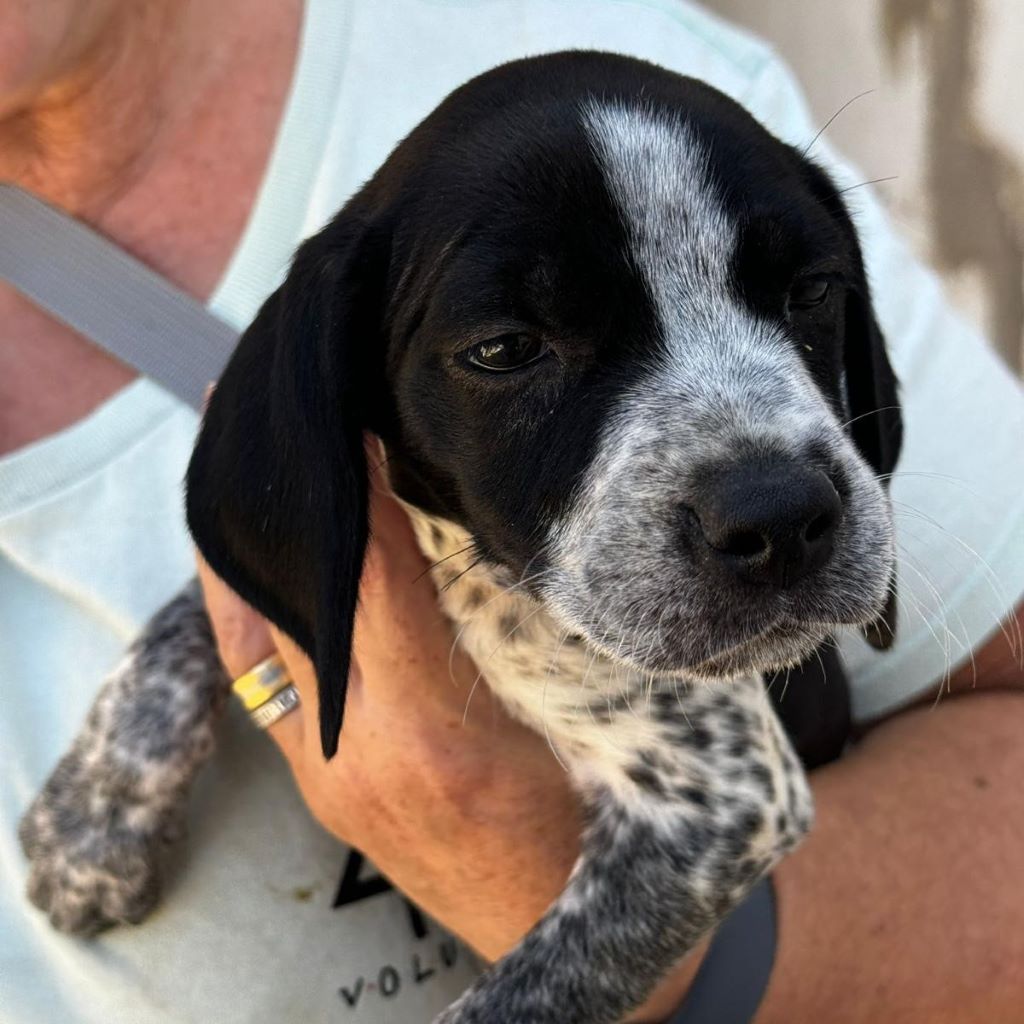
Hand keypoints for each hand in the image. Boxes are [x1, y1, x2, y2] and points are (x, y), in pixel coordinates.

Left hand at [196, 469, 582, 961]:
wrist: (545, 925)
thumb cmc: (579, 827)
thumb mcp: (573, 718)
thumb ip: (518, 630)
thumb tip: (475, 532)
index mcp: (430, 737)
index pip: (374, 580)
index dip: (360, 492)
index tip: (348, 422)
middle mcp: (355, 753)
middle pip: (290, 602)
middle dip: (278, 510)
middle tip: (261, 421)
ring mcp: (322, 773)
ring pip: (255, 640)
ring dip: (245, 555)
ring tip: (239, 471)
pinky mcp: (315, 780)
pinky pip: (260, 678)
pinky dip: (251, 609)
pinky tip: (250, 562)